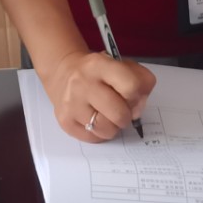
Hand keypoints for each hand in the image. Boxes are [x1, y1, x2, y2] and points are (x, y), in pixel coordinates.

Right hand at [39, 50, 155, 142]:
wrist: (63, 72)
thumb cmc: (98, 71)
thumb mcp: (120, 64)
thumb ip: (140, 80)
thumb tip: (138, 109)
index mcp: (100, 64)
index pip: (131, 86)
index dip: (138, 95)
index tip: (132, 95)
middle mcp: (83, 83)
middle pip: (120, 114)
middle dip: (126, 115)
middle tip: (120, 108)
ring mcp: (72, 104)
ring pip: (107, 131)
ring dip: (113, 126)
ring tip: (107, 115)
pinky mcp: (65, 121)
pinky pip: (94, 138)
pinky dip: (99, 132)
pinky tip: (94, 119)